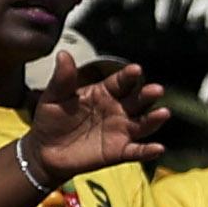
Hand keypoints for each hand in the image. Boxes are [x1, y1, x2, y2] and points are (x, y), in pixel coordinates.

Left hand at [23, 57, 170, 179]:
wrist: (44, 150)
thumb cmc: (51, 120)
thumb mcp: (54, 96)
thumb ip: (63, 78)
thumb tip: (63, 55)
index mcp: (104, 93)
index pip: (120, 82)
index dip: (128, 76)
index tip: (136, 70)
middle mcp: (117, 110)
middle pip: (137, 101)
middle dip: (147, 95)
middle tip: (156, 90)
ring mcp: (120, 131)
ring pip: (143, 124)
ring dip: (154, 119)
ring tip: (163, 114)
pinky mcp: (119, 151)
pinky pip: (137, 151)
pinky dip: (148, 151)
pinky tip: (158, 148)